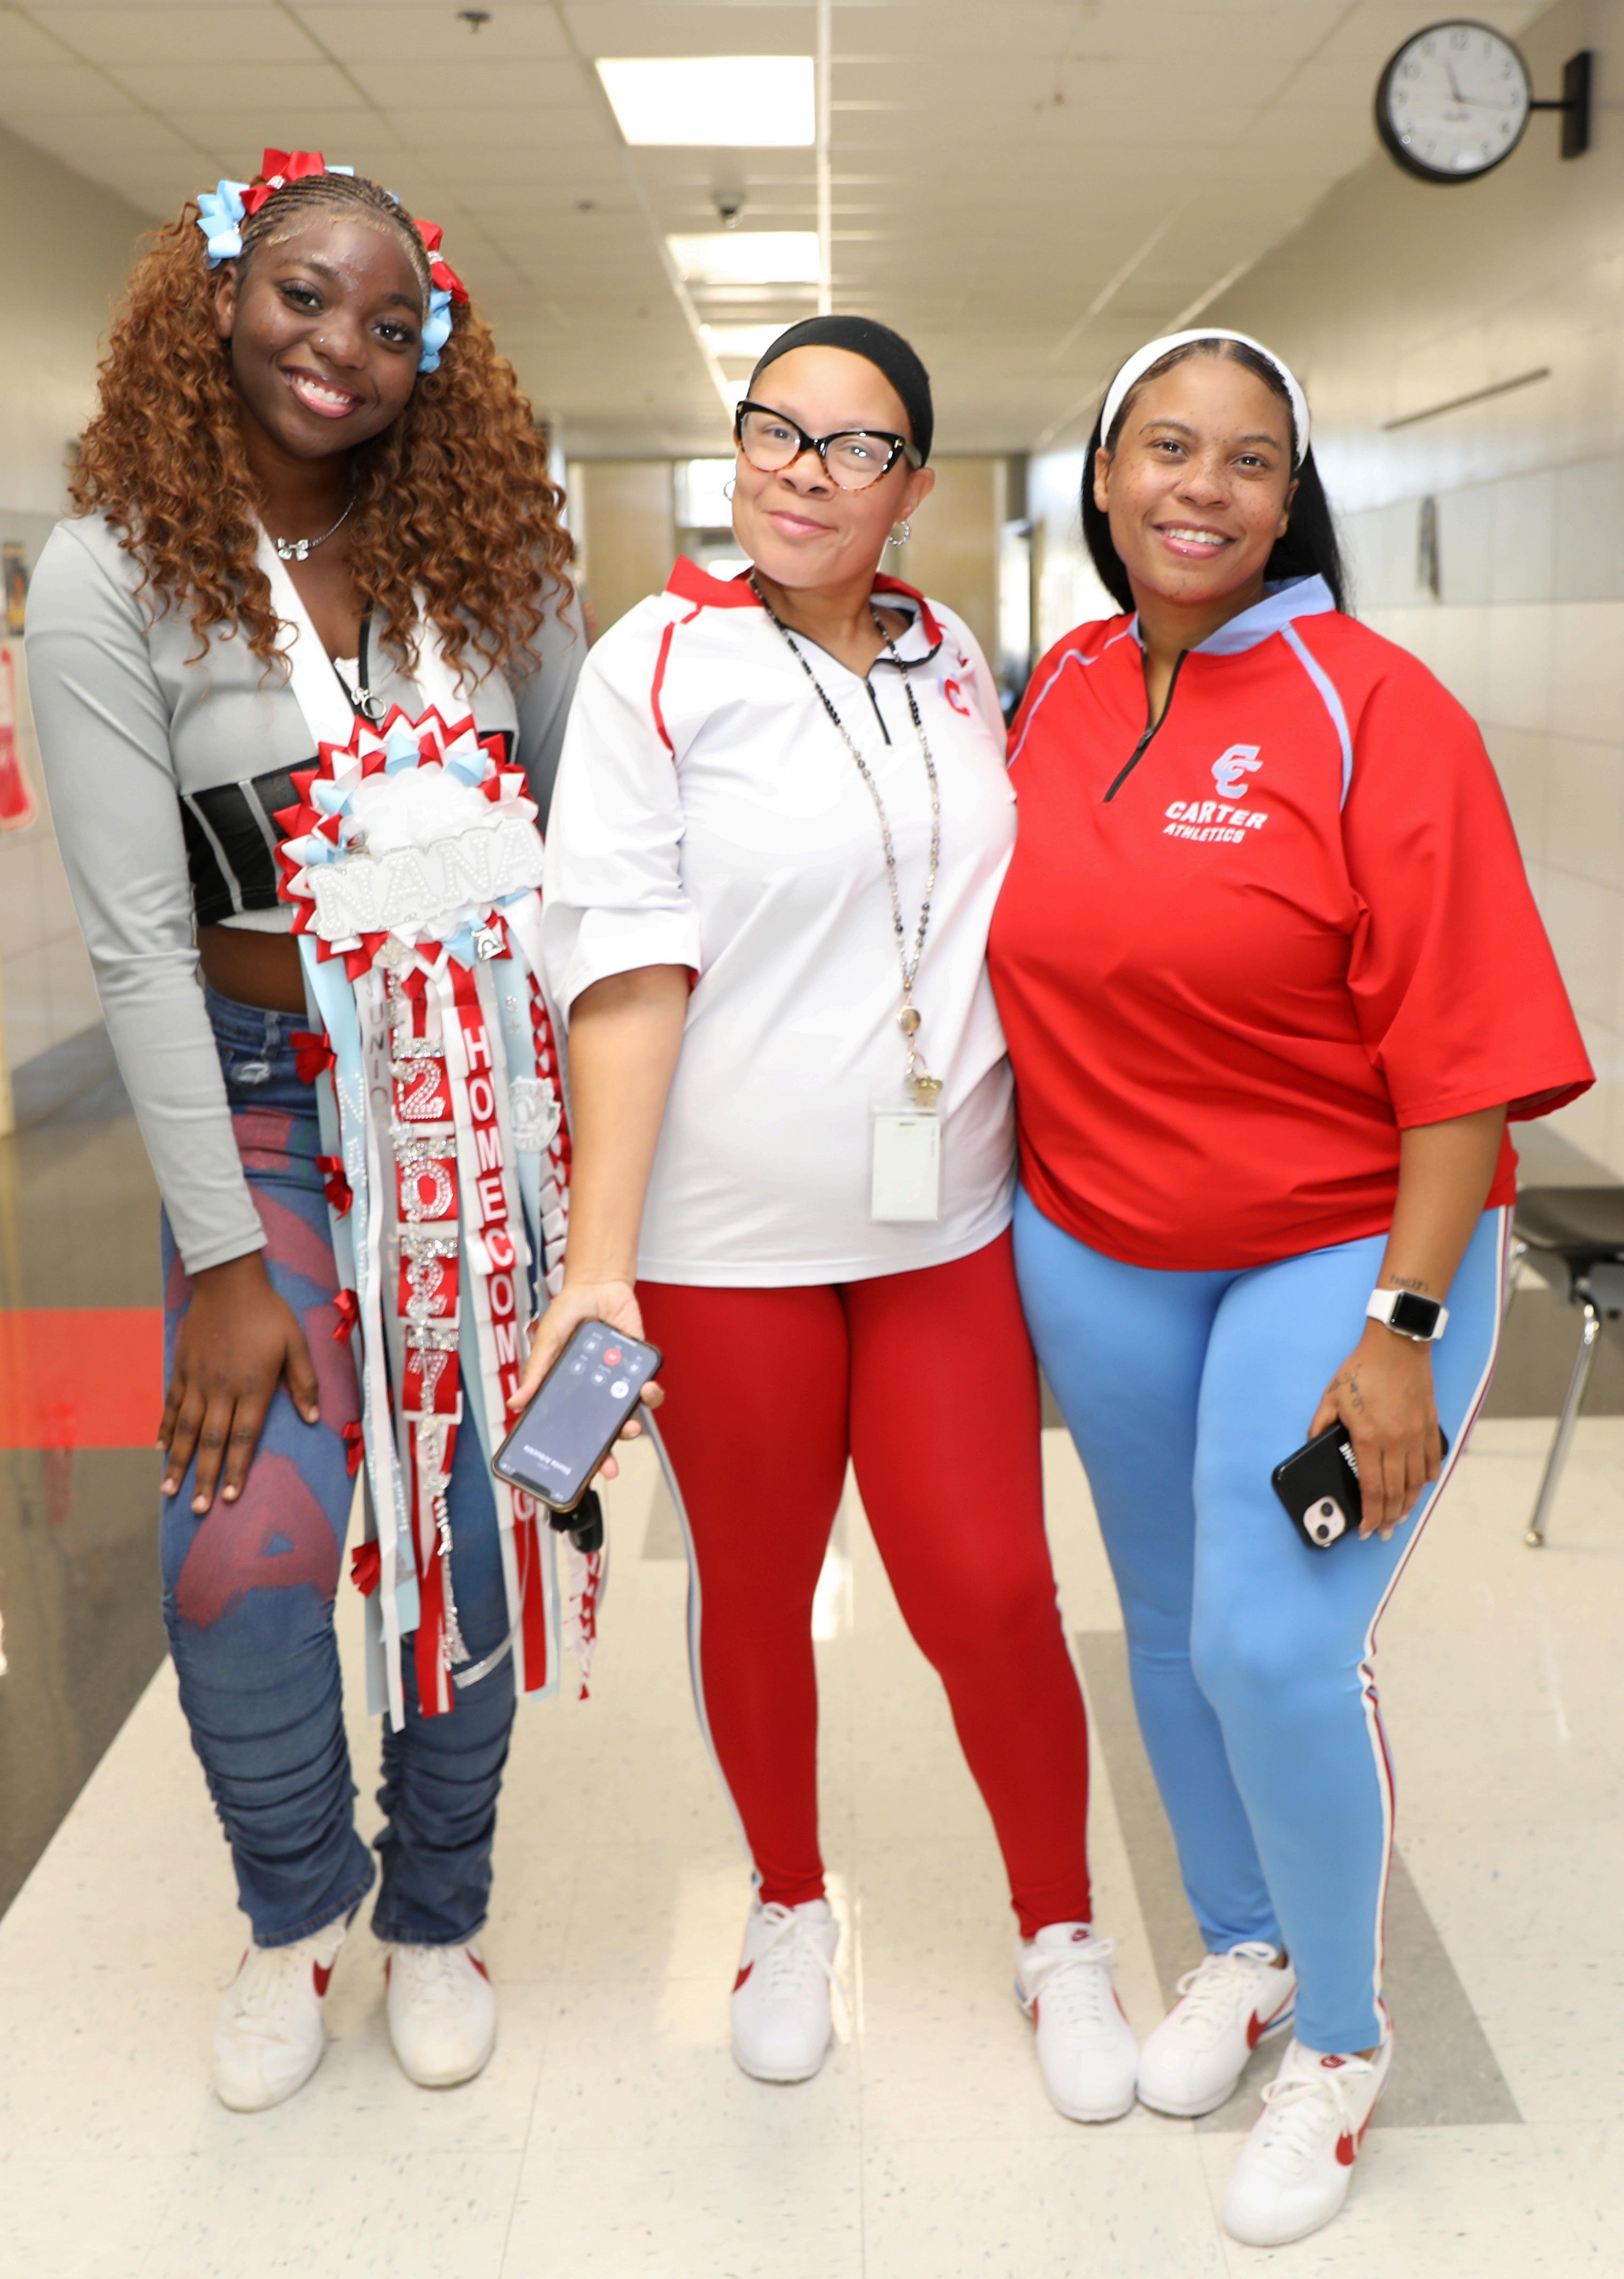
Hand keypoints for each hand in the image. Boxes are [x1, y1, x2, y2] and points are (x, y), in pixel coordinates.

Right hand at [160, 1252, 318, 1512]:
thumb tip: (314, 1418)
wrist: (228, 1281)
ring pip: (184, 1429)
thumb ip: (305, 1382)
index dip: (236, 1469)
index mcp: (253, 1386)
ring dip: (177, 1462)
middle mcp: (222, 1389)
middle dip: (203, 1478)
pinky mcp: (183, 1369)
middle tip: (197, 1509)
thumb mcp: (296, 1343)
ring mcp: (198, 1380)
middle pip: (210, 1442)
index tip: (229, 1497)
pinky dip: (165, 1429)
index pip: (244, 1437)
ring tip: (169, 1491)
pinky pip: (171, 1405)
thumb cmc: (268, 1312)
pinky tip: (160, 1450)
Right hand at [508, 1277, 662, 1485]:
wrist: (597, 1286)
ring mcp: (619, 1383)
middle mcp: (597, 1393)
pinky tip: (646, 1388)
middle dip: (608, 1451)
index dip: (579, 1452)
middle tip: (610, 1467)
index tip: (580, 1473)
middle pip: (604, 1431)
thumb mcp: (547, 1342)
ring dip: (631, 1425)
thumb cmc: (567, 1314)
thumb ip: (536, 1372)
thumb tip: (515, 1404)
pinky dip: (650, 1392)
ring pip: (628, 1414)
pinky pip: (649, 1389)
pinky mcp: (639, 1369)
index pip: (576, 1429)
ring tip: (630, 1426)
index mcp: (572, 1393)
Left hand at [1309, 1323, 1441, 1539]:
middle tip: (1383, 1533)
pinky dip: (1426, 1479)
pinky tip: (1420, 1488)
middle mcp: (1396, 1442)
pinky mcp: (1429, 1426)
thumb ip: (1320, 1424)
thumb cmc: (1363, 1368)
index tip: (1366, 1530)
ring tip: (1400, 1518)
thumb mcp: (1332, 1395)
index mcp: (1369, 1438)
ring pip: (1416, 1482)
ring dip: (1408, 1504)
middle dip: (1389, 1518)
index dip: (1370, 1514)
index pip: (1371, 1488)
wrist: (1397, 1345)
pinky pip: (1431, 1461)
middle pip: (1396, 1492)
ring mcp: (1416, 1435)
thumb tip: (1312, 1443)